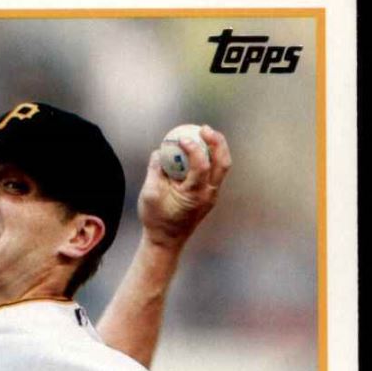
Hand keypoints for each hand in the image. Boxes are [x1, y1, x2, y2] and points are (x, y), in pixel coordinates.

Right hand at [139, 125, 230, 245]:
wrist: (166, 242)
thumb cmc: (156, 220)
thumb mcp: (149, 194)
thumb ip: (154, 171)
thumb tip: (159, 151)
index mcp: (195, 195)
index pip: (201, 166)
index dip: (193, 148)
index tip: (181, 138)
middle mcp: (208, 195)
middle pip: (222, 162)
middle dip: (216, 142)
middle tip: (203, 128)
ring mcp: (211, 195)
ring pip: (222, 166)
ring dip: (216, 147)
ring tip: (203, 133)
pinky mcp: (209, 195)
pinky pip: (214, 172)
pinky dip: (209, 157)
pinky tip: (198, 148)